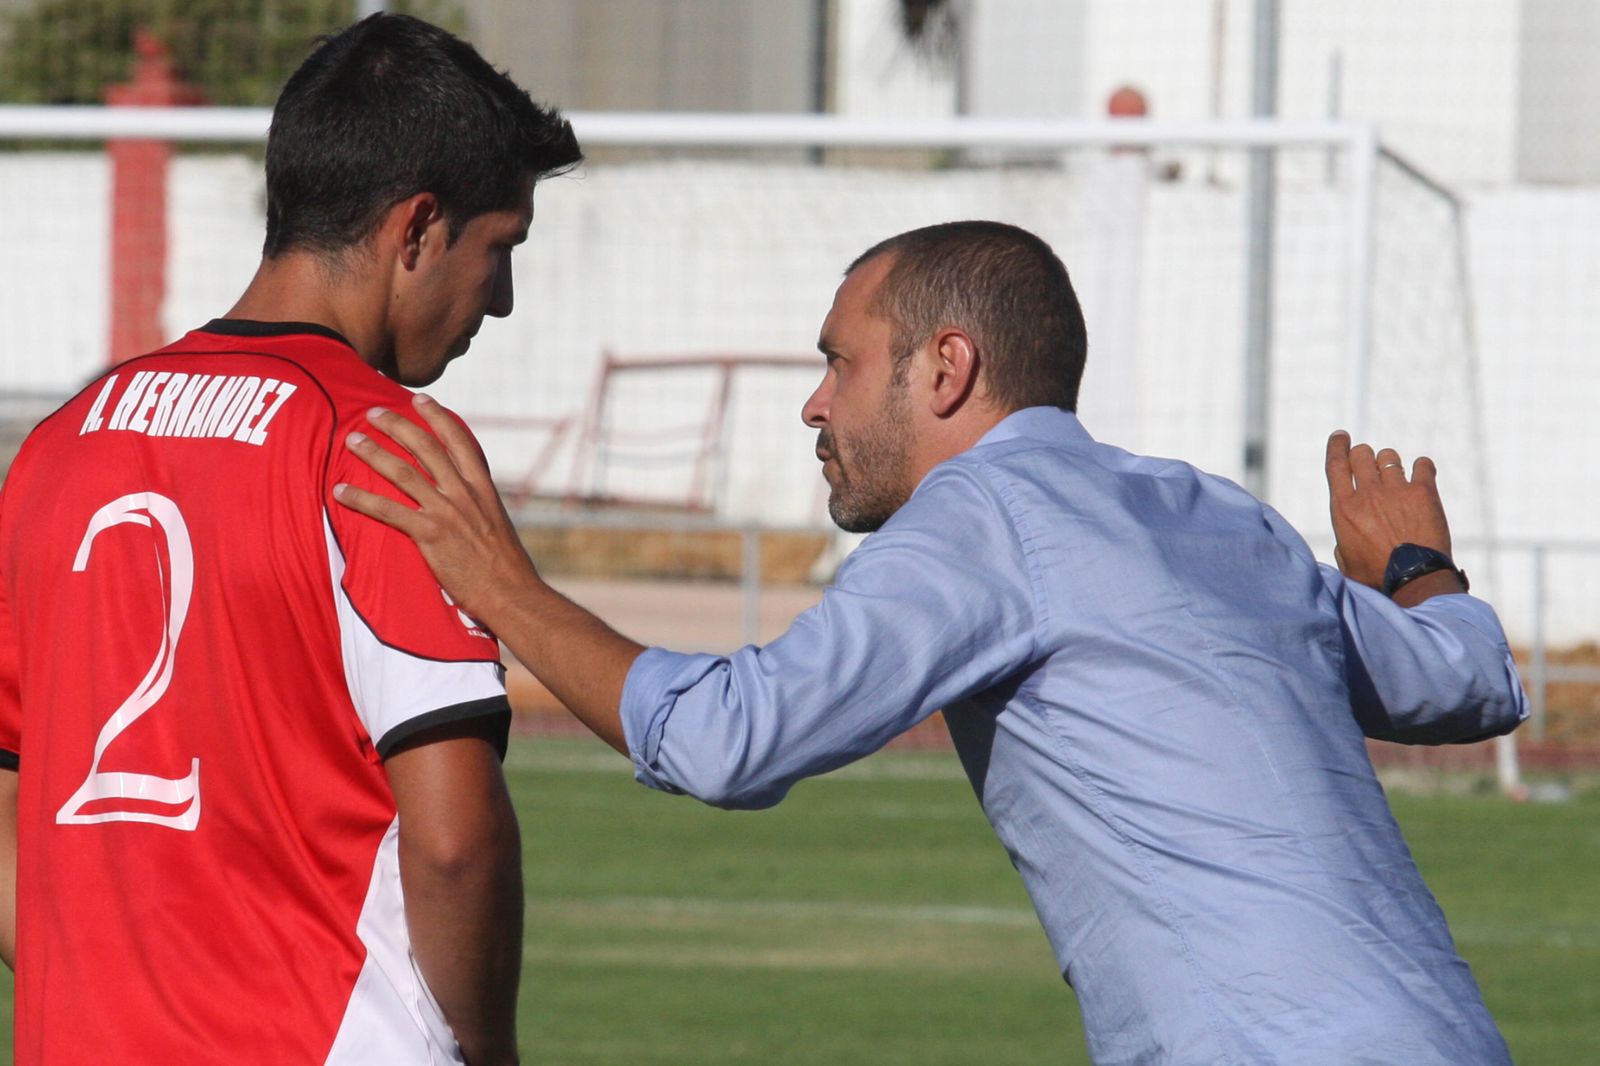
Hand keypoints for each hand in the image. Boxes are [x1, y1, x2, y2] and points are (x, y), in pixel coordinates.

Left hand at [334, 395, 537, 622]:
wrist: (512, 592)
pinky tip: (341, 491)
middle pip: (426, 448)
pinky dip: (362, 499)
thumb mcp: (498, 524)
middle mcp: (464, 493)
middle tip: (374, 412)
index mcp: (482, 488)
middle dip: (397, 425)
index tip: (420, 400)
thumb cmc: (506, 566)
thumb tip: (467, 500)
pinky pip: (388, 510)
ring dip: (374, 453)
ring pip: (403, 472)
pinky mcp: (430, 535)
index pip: (459, 441)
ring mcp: (447, 512)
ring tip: (353, 440)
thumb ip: (479, 506)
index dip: (437, 417)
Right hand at [1324, 430, 1453, 591]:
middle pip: (1362, 455)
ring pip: (1389, 457)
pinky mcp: (1424, 492)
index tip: (1341, 436)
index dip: (1337, 446)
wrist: (1415, 581)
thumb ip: (1344, 541)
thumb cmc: (1377, 578)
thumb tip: (1347, 536)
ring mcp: (1396, 490)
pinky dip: (1421, 467)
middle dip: (1364, 455)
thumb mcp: (1346, 561)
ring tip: (1394, 475)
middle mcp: (1368, 494)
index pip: (1336, 464)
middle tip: (1369, 463)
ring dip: (1389, 462)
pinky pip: (1422, 465)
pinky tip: (1422, 473)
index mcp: (1343, 508)